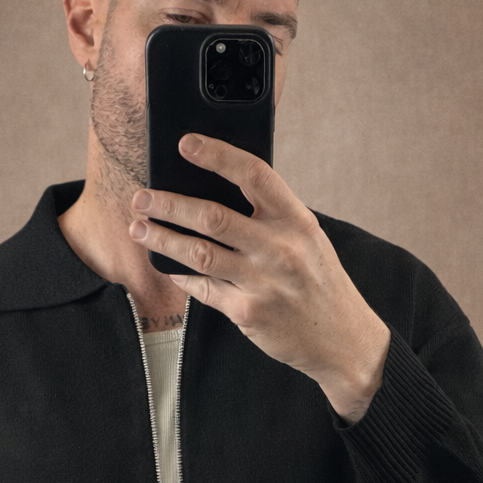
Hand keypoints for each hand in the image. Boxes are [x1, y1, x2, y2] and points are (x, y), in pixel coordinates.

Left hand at [128, 135, 390, 423]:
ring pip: (199, 253)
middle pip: (213, 216)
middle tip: (142, 197)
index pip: (254, 175)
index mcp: (297, 221)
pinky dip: (182, 276)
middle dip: (169, 204)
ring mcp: (263, 282)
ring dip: (163, 239)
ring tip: (139, 229)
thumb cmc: (319, 282)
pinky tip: (167, 266)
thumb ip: (272, 217)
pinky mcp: (248, 313)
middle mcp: (281, 248)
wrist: (343, 339)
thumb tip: (215, 191)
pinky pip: (204, 288)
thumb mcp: (308, 239)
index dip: (217, 156)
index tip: (186, 144)